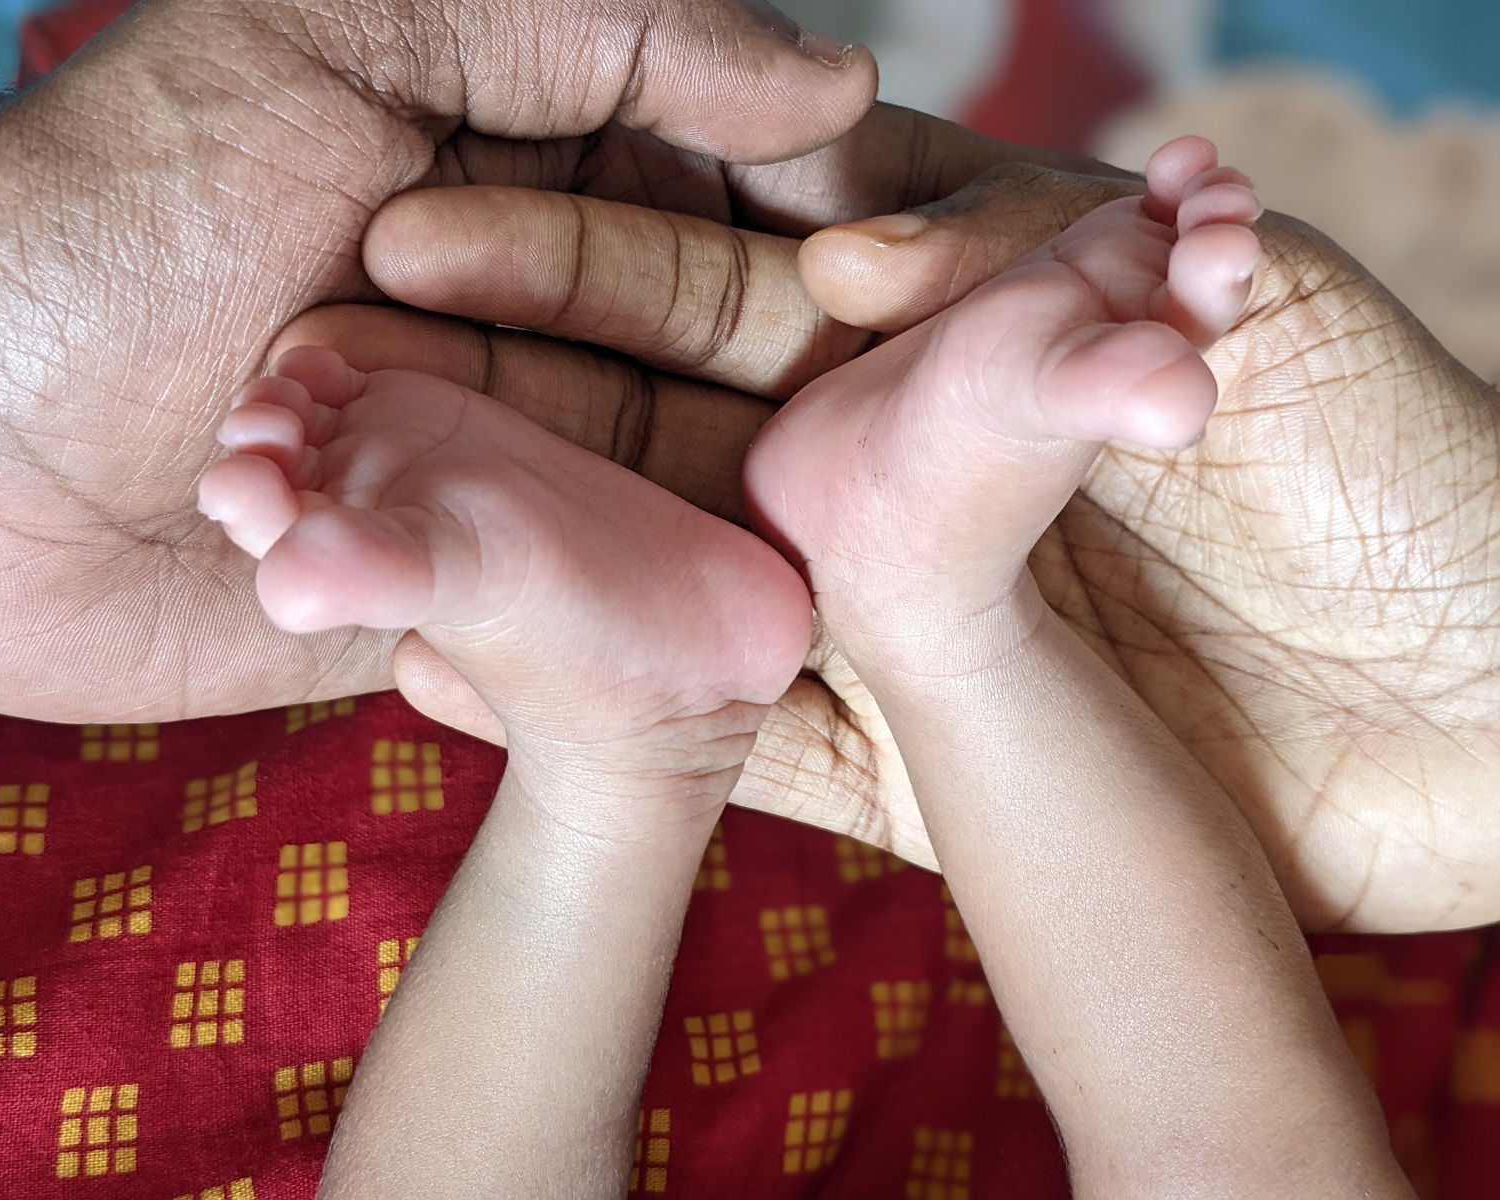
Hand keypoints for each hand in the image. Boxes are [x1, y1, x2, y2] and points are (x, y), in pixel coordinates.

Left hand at [0, 0, 876, 720]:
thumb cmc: (98, 228)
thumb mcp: (327, 38)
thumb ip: (587, 31)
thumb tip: (835, 83)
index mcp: (554, 150)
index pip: (771, 178)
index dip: (856, 225)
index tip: (910, 281)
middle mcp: (570, 297)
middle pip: (766, 340)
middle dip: (807, 380)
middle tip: (855, 434)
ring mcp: (543, 447)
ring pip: (718, 476)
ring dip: (727, 502)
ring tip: (763, 550)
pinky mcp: (504, 578)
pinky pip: (629, 597)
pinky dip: (666, 606)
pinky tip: (719, 630)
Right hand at [337, 131, 1499, 933]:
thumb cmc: (1417, 483)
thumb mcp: (1239, 321)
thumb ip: (1033, 274)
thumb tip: (825, 266)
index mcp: (968, 319)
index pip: (734, 257)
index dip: (580, 241)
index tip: (421, 224)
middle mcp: (900, 448)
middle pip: (662, 396)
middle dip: (492, 372)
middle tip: (311, 352)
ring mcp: (891, 596)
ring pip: (667, 552)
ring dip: (500, 533)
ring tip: (315, 511)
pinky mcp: (914, 736)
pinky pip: (734, 721)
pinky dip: (589, 704)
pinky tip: (438, 669)